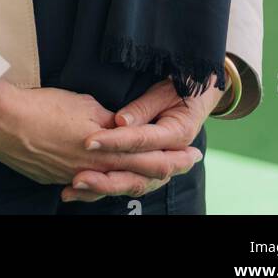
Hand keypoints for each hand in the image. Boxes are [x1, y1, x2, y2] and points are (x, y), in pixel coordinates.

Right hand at [0, 79, 203, 191]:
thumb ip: (109, 120)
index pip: (148, 157)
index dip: (173, 157)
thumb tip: (123, 127)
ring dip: (132, 178)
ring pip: (110, 183)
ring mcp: (73, 176)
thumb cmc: (45, 106)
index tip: (193, 153)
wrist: (4, 122)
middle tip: (186, 163)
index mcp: (105, 149)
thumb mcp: (85, 106)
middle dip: (165, 169)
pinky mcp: (54, 178)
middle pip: (136, 174)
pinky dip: (99, 182)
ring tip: (149, 174)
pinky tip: (101, 180)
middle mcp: (94, 169)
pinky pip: (84, 184)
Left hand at [60, 74, 223, 203]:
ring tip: (76, 187)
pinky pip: (129, 183)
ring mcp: (162, 166)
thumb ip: (143, 107)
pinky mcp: (151, 168)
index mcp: (178, 134)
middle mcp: (172, 156)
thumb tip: (119, 121)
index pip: (141, 141)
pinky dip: (107, 189)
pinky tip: (82, 191)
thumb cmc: (183, 87)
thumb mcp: (166, 91)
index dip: (115, 142)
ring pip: (133, 185)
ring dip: (104, 188)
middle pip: (138, 175)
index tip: (89, 141)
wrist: (201, 95)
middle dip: (106, 178)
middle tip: (78, 177)